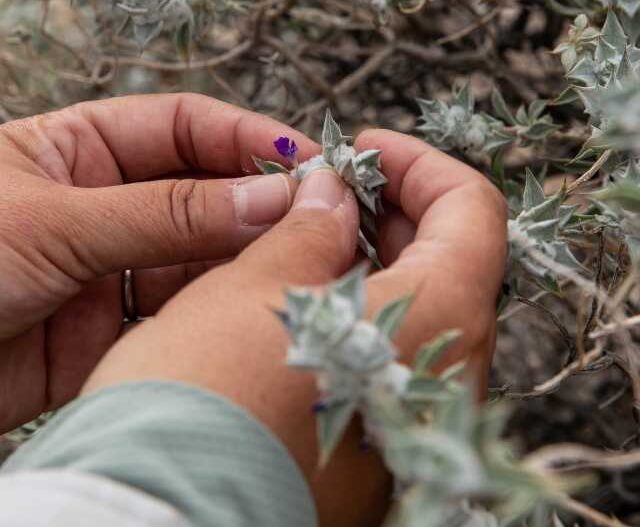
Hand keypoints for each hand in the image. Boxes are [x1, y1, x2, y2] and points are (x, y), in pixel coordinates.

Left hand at [0, 93, 308, 469]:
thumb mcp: (53, 221)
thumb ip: (165, 215)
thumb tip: (270, 198)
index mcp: (77, 150)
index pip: (183, 129)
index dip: (247, 142)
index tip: (308, 163)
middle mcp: (98, 207)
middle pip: (200, 197)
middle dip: (257, 209)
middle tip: (321, 225)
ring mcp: (102, 274)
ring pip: (194, 263)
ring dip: (239, 267)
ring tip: (294, 274)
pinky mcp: (100, 338)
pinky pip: (170, 322)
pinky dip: (207, 320)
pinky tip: (243, 319)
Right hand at [81, 130, 506, 525]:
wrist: (167, 516)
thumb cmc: (207, 395)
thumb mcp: (251, 285)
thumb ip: (308, 229)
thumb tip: (332, 194)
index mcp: (435, 318)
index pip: (472, 210)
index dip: (419, 164)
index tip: (363, 149)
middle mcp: (446, 379)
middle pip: (453, 265)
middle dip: (393, 214)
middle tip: (327, 192)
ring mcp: (414, 427)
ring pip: (418, 321)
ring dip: (373, 268)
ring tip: (302, 244)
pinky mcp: (377, 460)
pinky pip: (390, 371)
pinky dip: (359, 326)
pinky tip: (298, 312)